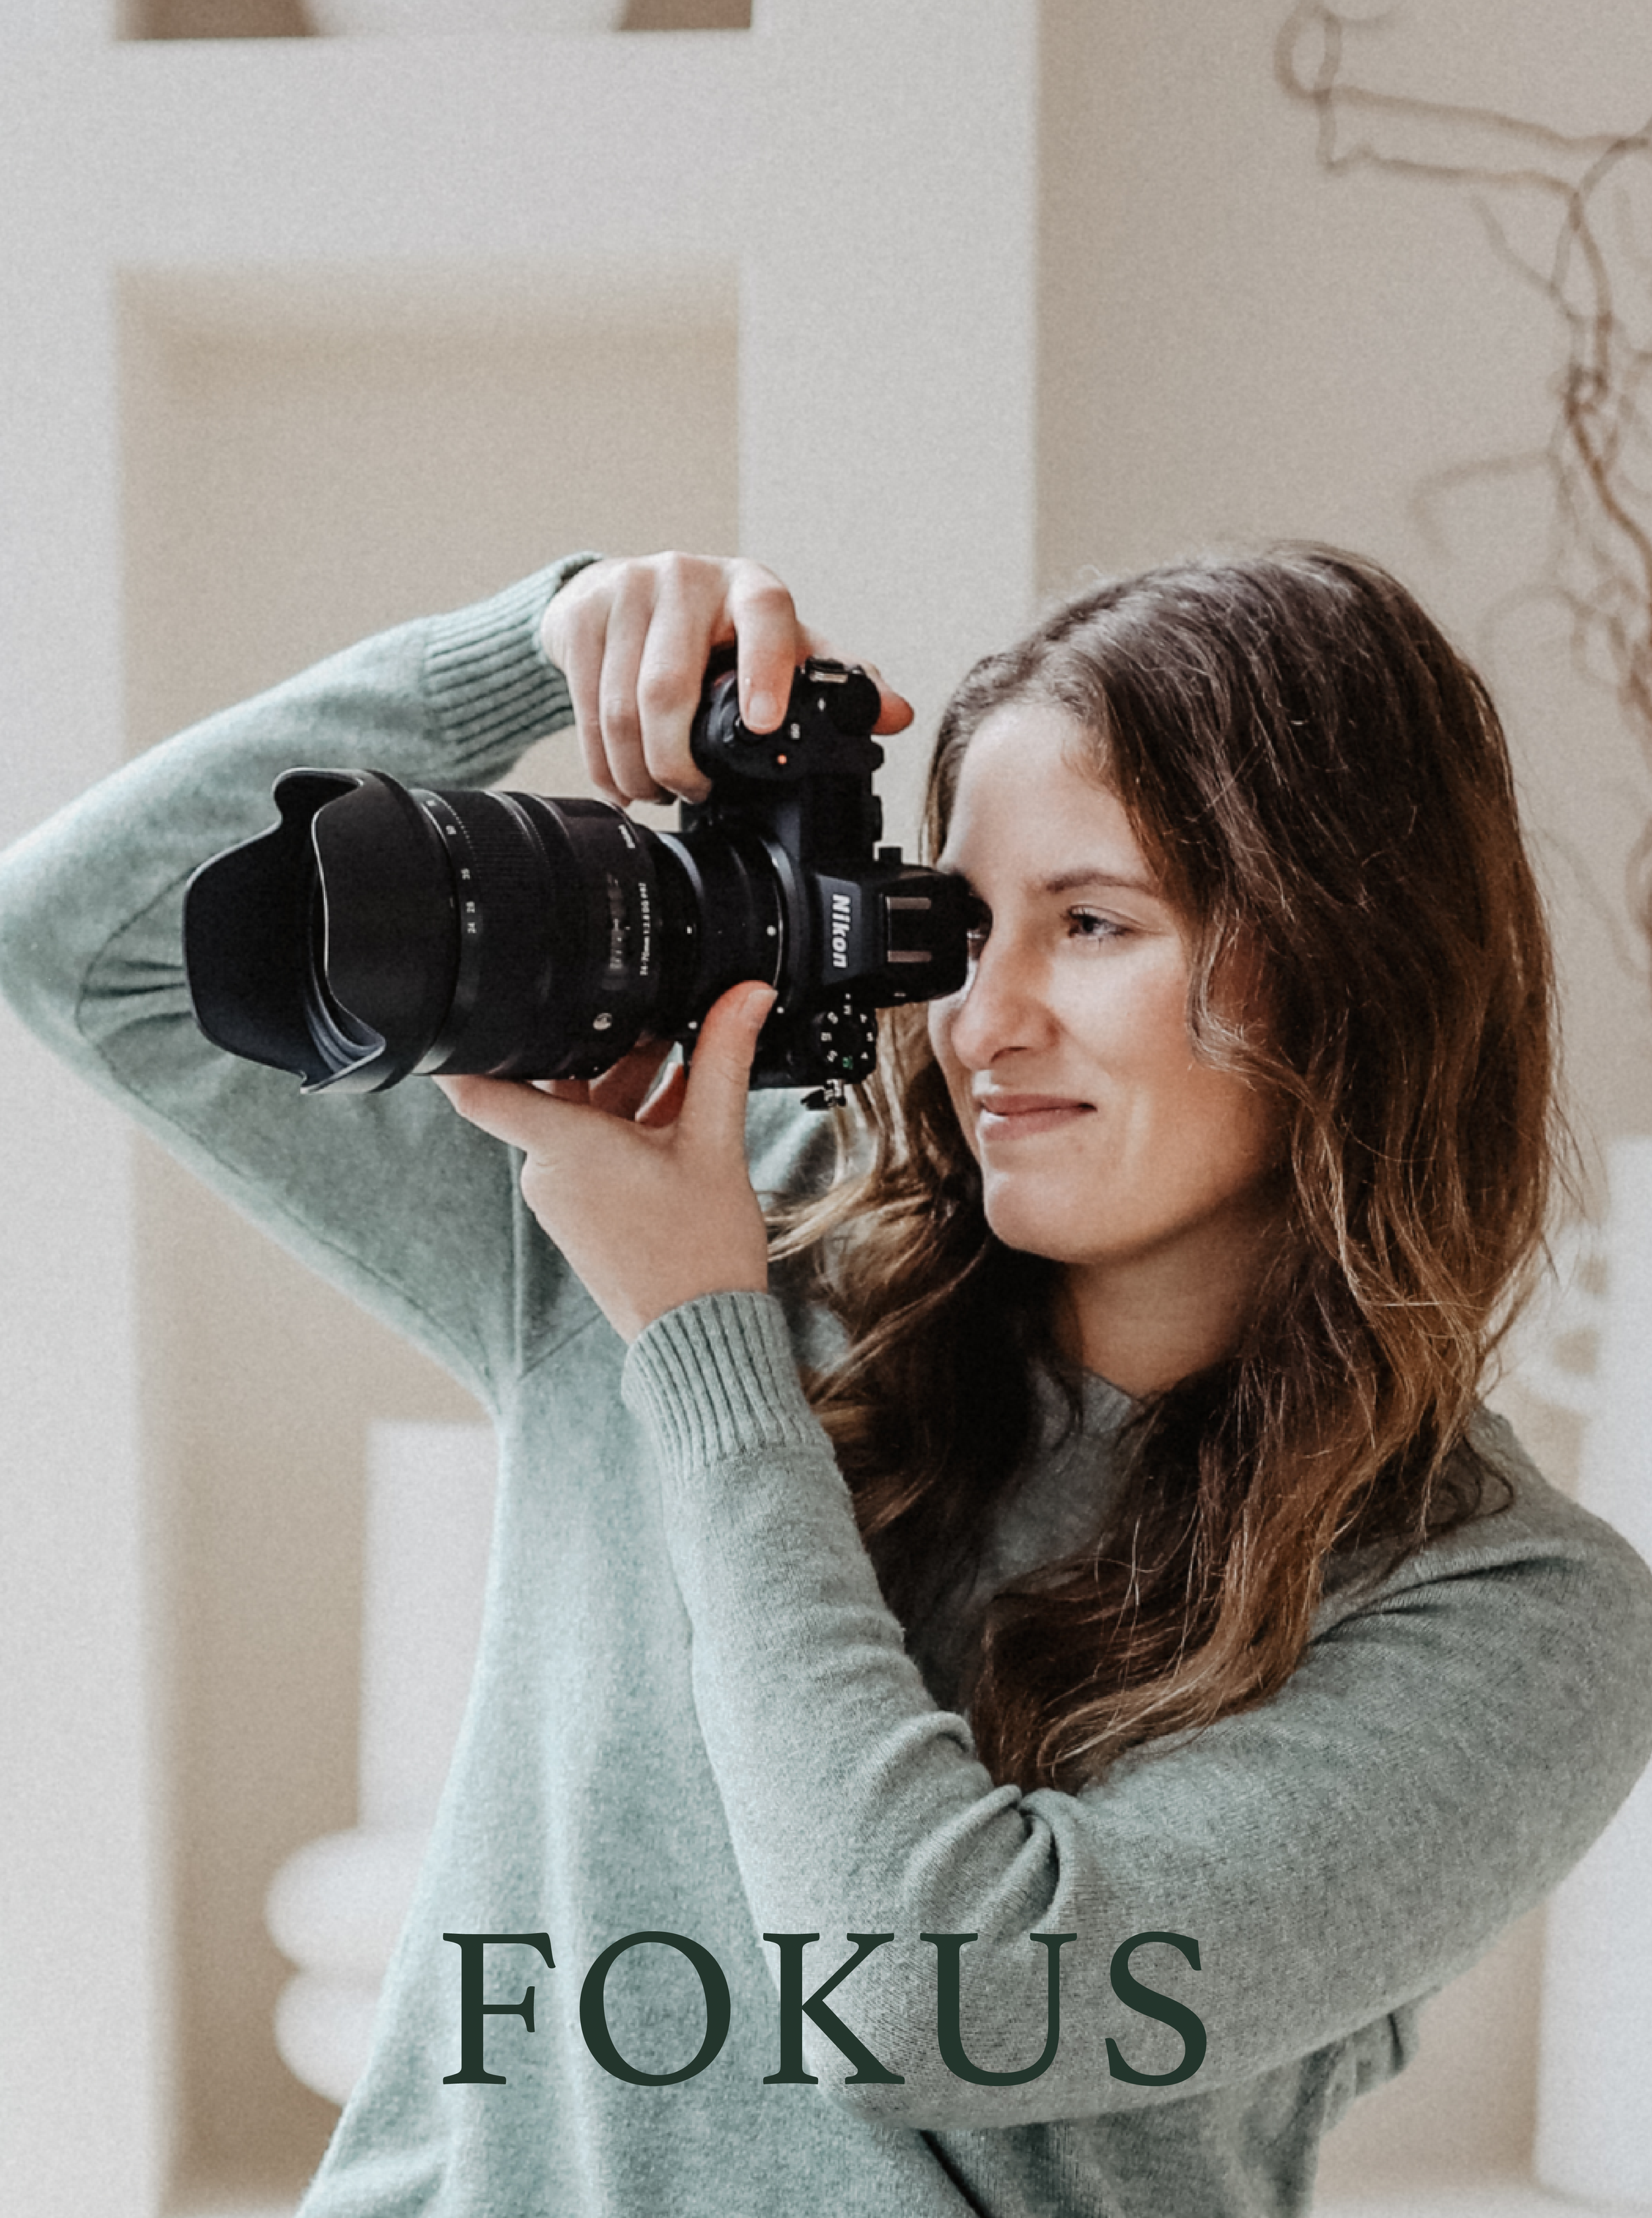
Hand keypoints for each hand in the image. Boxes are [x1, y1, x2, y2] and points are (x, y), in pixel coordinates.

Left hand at [434, 982, 777, 1342]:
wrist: (702, 1331)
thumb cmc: (699, 1250)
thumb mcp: (716, 1142)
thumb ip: (724, 1059)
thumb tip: (745, 996)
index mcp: (564, 1147)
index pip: (480, 1091)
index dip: (459, 1050)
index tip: (457, 1016)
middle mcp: (549, 1172)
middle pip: (555, 1089)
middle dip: (602, 1052)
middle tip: (651, 1020)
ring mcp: (564, 1198)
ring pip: (581, 1120)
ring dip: (626, 1088)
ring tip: (684, 1064)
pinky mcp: (583, 1217)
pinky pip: (594, 1153)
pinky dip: (628, 1127)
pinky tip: (679, 1111)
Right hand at [542, 551, 914, 805]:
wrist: (619, 589)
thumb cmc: (713, 626)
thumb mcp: (777, 643)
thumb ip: (833, 679)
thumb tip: (897, 715)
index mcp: (749, 585)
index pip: (765, 617)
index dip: (765, 670)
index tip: (764, 725)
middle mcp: (686, 579)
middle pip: (668, 687)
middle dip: (676, 761)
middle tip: (689, 792)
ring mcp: (627, 592)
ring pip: (621, 706)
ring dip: (637, 768)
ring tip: (654, 792)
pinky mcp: (580, 617)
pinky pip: (586, 707)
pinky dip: (601, 760)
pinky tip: (618, 780)